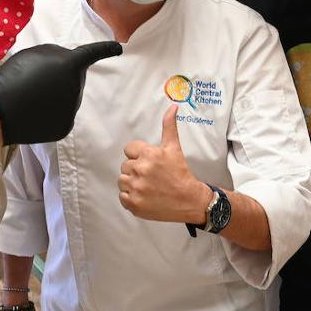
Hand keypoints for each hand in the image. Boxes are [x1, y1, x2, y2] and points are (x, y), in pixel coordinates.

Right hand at [0, 41, 121, 143]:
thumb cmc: (14, 77)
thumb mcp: (35, 55)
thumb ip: (56, 57)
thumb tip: (67, 68)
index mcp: (70, 65)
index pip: (92, 54)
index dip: (106, 49)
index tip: (119, 48)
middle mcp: (76, 87)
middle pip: (74, 79)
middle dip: (62, 78)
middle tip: (37, 81)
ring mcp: (72, 109)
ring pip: (68, 98)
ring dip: (55, 96)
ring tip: (32, 97)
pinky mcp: (65, 126)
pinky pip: (61, 115)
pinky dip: (50, 114)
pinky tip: (35, 112)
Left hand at [119, 105, 211, 222]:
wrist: (188, 200)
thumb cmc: (180, 173)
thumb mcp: (174, 148)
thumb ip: (169, 126)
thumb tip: (172, 107)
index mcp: (148, 154)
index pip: (129, 150)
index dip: (138, 155)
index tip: (149, 162)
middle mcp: (140, 170)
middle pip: (125, 166)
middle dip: (135, 169)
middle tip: (151, 175)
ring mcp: (136, 188)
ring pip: (122, 181)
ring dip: (131, 183)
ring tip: (147, 186)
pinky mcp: (134, 203)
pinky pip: (122, 197)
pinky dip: (131, 197)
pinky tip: (144, 196)